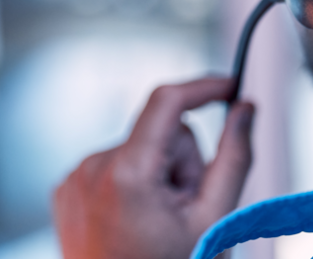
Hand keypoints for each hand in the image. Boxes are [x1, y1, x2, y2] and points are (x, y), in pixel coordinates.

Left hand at [53, 77, 255, 258]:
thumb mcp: (213, 218)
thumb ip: (235, 156)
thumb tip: (246, 109)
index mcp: (126, 173)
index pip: (167, 101)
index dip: (204, 87)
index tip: (230, 88)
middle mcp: (91, 168)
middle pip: (159, 133)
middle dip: (182, 162)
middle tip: (186, 210)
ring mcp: (74, 180)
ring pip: (138, 150)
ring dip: (158, 178)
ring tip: (158, 224)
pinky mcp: (66, 191)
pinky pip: (113, 167)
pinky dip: (132, 187)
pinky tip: (134, 224)